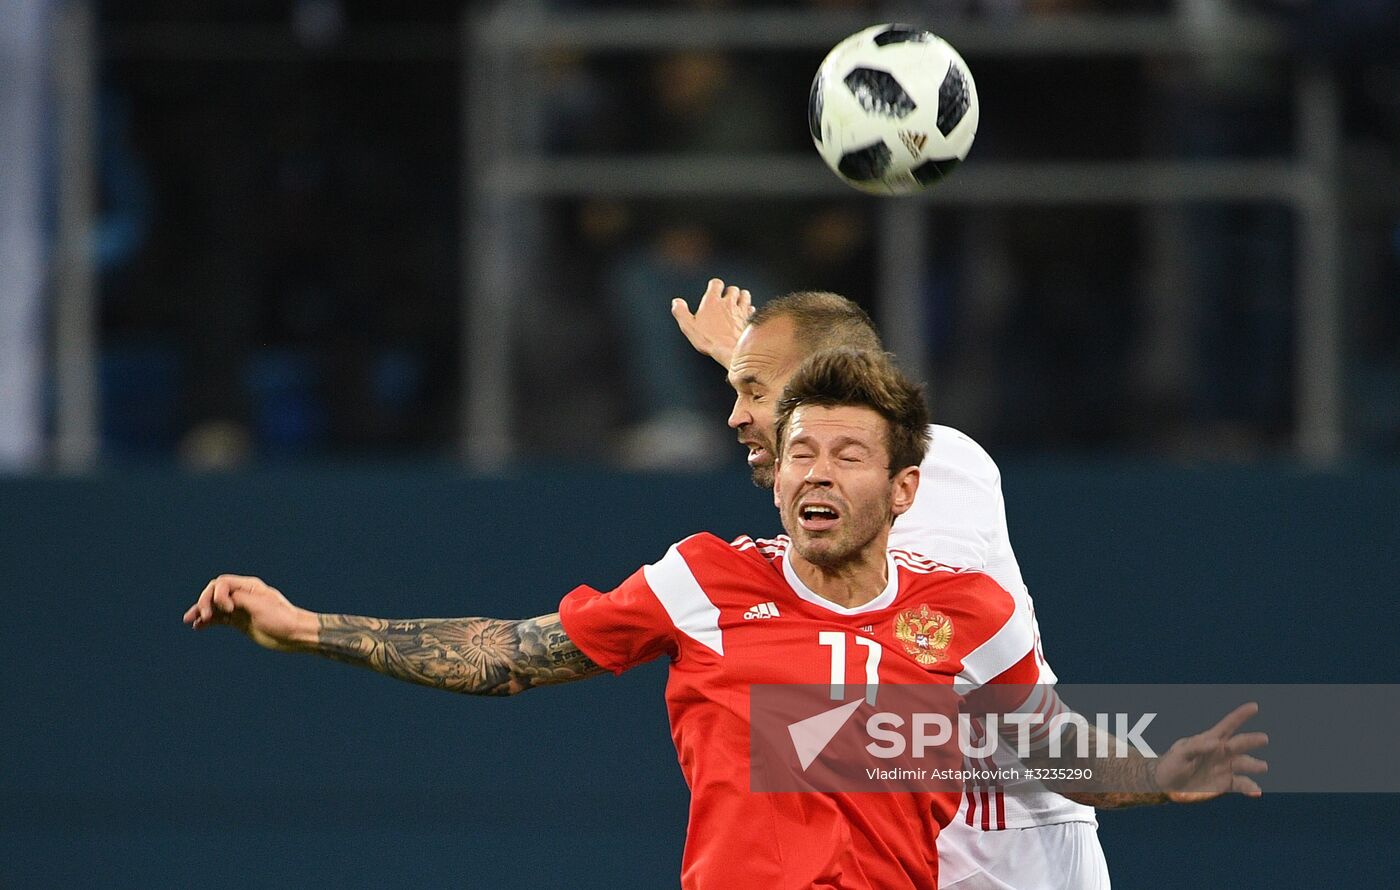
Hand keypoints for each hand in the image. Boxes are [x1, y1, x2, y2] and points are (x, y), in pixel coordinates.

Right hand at [183, 574, 316, 652]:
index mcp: (249, 587)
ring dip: (201, 611)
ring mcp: (240, 609)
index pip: (222, 583)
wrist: (294, 635)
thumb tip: (223, 598)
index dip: (217, 595)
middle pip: (214, 593)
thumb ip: (240, 598)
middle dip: (205, 602)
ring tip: (189, 620)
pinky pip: (219, 619)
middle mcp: (242, 595)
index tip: (228, 609)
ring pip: (215, 607)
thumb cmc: (281, 618)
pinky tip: (198, 627)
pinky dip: (208, 621)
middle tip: (204, 617)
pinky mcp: (239, 622)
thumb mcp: (260, 606)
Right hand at [671, 277, 753, 368]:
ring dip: (741, 296)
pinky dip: (749, 310)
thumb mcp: (689, 327)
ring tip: (737, 301)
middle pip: (733, 288)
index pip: (716, 283)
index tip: (713, 289)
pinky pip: (752, 309)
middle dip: (729, 291)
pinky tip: (746, 315)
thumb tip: (676, 302)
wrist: (731, 351)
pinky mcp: (750, 319)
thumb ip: (681, 312)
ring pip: (745, 295)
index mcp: (712, 301)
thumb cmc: (710, 340)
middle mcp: (728, 303)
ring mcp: (741, 310)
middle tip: (726, 298)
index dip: (715, 285)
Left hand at [1152, 702, 1268, 802]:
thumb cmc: (1171, 764)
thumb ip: (1197, 747)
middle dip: (1252, 740)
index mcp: (1209, 740)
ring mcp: (1224, 768)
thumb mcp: (1180, 753)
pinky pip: (1242, 784)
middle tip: (1263, 738)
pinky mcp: (1225, 784)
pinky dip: (1251, 787)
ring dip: (1254, 764)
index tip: (1253, 707)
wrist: (1167, 786)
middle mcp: (1221, 752)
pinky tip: (1256, 791)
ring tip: (1261, 766)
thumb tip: (1216, 743)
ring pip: (1245, 764)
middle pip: (1240, 744)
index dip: (1240, 715)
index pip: (1227, 725)